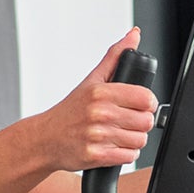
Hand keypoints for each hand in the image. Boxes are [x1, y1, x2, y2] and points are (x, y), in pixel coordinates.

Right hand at [36, 30, 158, 172]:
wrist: (45, 139)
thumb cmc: (69, 111)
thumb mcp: (91, 81)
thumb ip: (115, 57)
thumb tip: (134, 35)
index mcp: (100, 93)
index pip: (145, 97)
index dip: (148, 103)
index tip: (141, 105)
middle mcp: (99, 113)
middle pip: (146, 121)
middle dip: (142, 123)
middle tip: (130, 121)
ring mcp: (97, 136)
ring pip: (140, 141)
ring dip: (134, 139)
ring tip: (121, 134)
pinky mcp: (96, 156)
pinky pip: (128, 157)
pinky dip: (126, 154)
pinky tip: (115, 146)